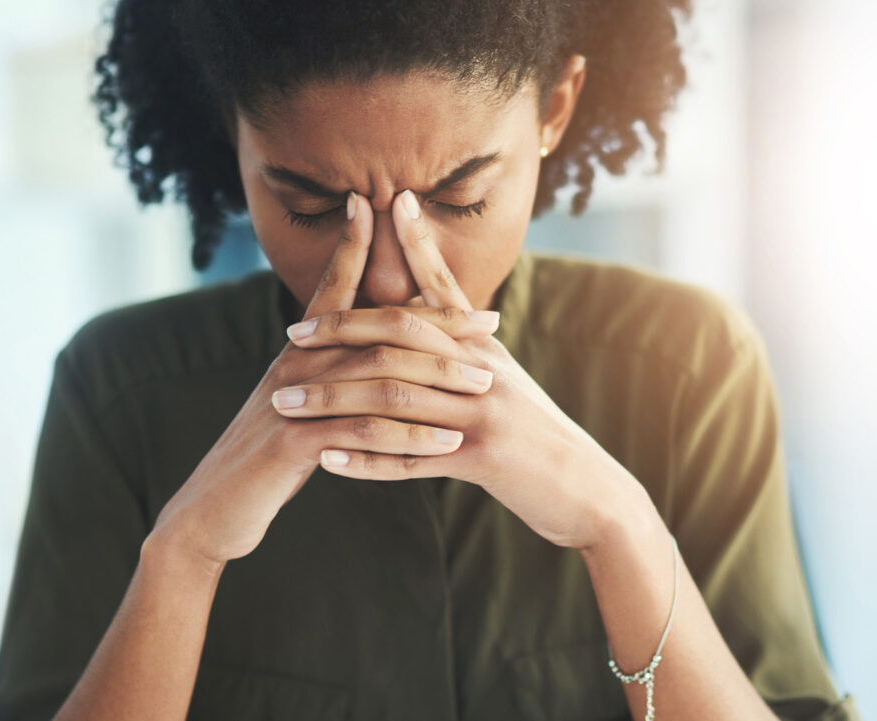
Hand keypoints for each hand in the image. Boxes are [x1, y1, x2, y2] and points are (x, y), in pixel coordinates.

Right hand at [149, 192, 501, 563]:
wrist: (215, 507)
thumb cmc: (270, 454)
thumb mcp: (303, 402)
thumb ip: (334, 369)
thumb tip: (375, 341)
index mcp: (301, 349)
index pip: (334, 284)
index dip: (355, 244)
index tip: (385, 205)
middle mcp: (297, 364)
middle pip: (379, 328)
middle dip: (440, 324)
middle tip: (491, 324)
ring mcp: (294, 401)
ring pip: (380, 378)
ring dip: (438, 381)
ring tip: (485, 387)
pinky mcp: (294, 443)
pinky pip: (365, 433)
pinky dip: (411, 438)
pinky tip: (449, 445)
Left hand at [278, 189, 648, 550]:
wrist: (590, 490)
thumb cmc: (543, 439)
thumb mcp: (509, 383)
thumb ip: (469, 352)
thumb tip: (434, 320)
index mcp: (486, 348)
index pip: (445, 287)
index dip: (417, 245)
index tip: (388, 205)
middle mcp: (484, 369)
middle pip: (402, 335)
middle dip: (341, 331)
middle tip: (291, 335)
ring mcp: (485, 411)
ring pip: (394, 396)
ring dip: (333, 401)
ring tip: (285, 404)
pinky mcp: (484, 457)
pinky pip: (412, 457)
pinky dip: (366, 461)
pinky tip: (326, 464)